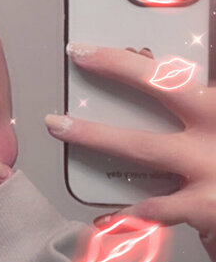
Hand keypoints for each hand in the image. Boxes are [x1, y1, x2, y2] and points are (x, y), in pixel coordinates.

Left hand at [45, 43, 215, 261]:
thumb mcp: (213, 128)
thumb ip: (198, 113)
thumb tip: (158, 85)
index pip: (182, 70)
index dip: (141, 54)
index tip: (103, 43)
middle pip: (166, 85)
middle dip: (118, 67)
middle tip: (79, 55)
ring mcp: (211, 165)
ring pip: (143, 145)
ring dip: (95, 134)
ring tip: (61, 126)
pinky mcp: (205, 206)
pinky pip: (152, 210)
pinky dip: (124, 216)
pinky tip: (103, 218)